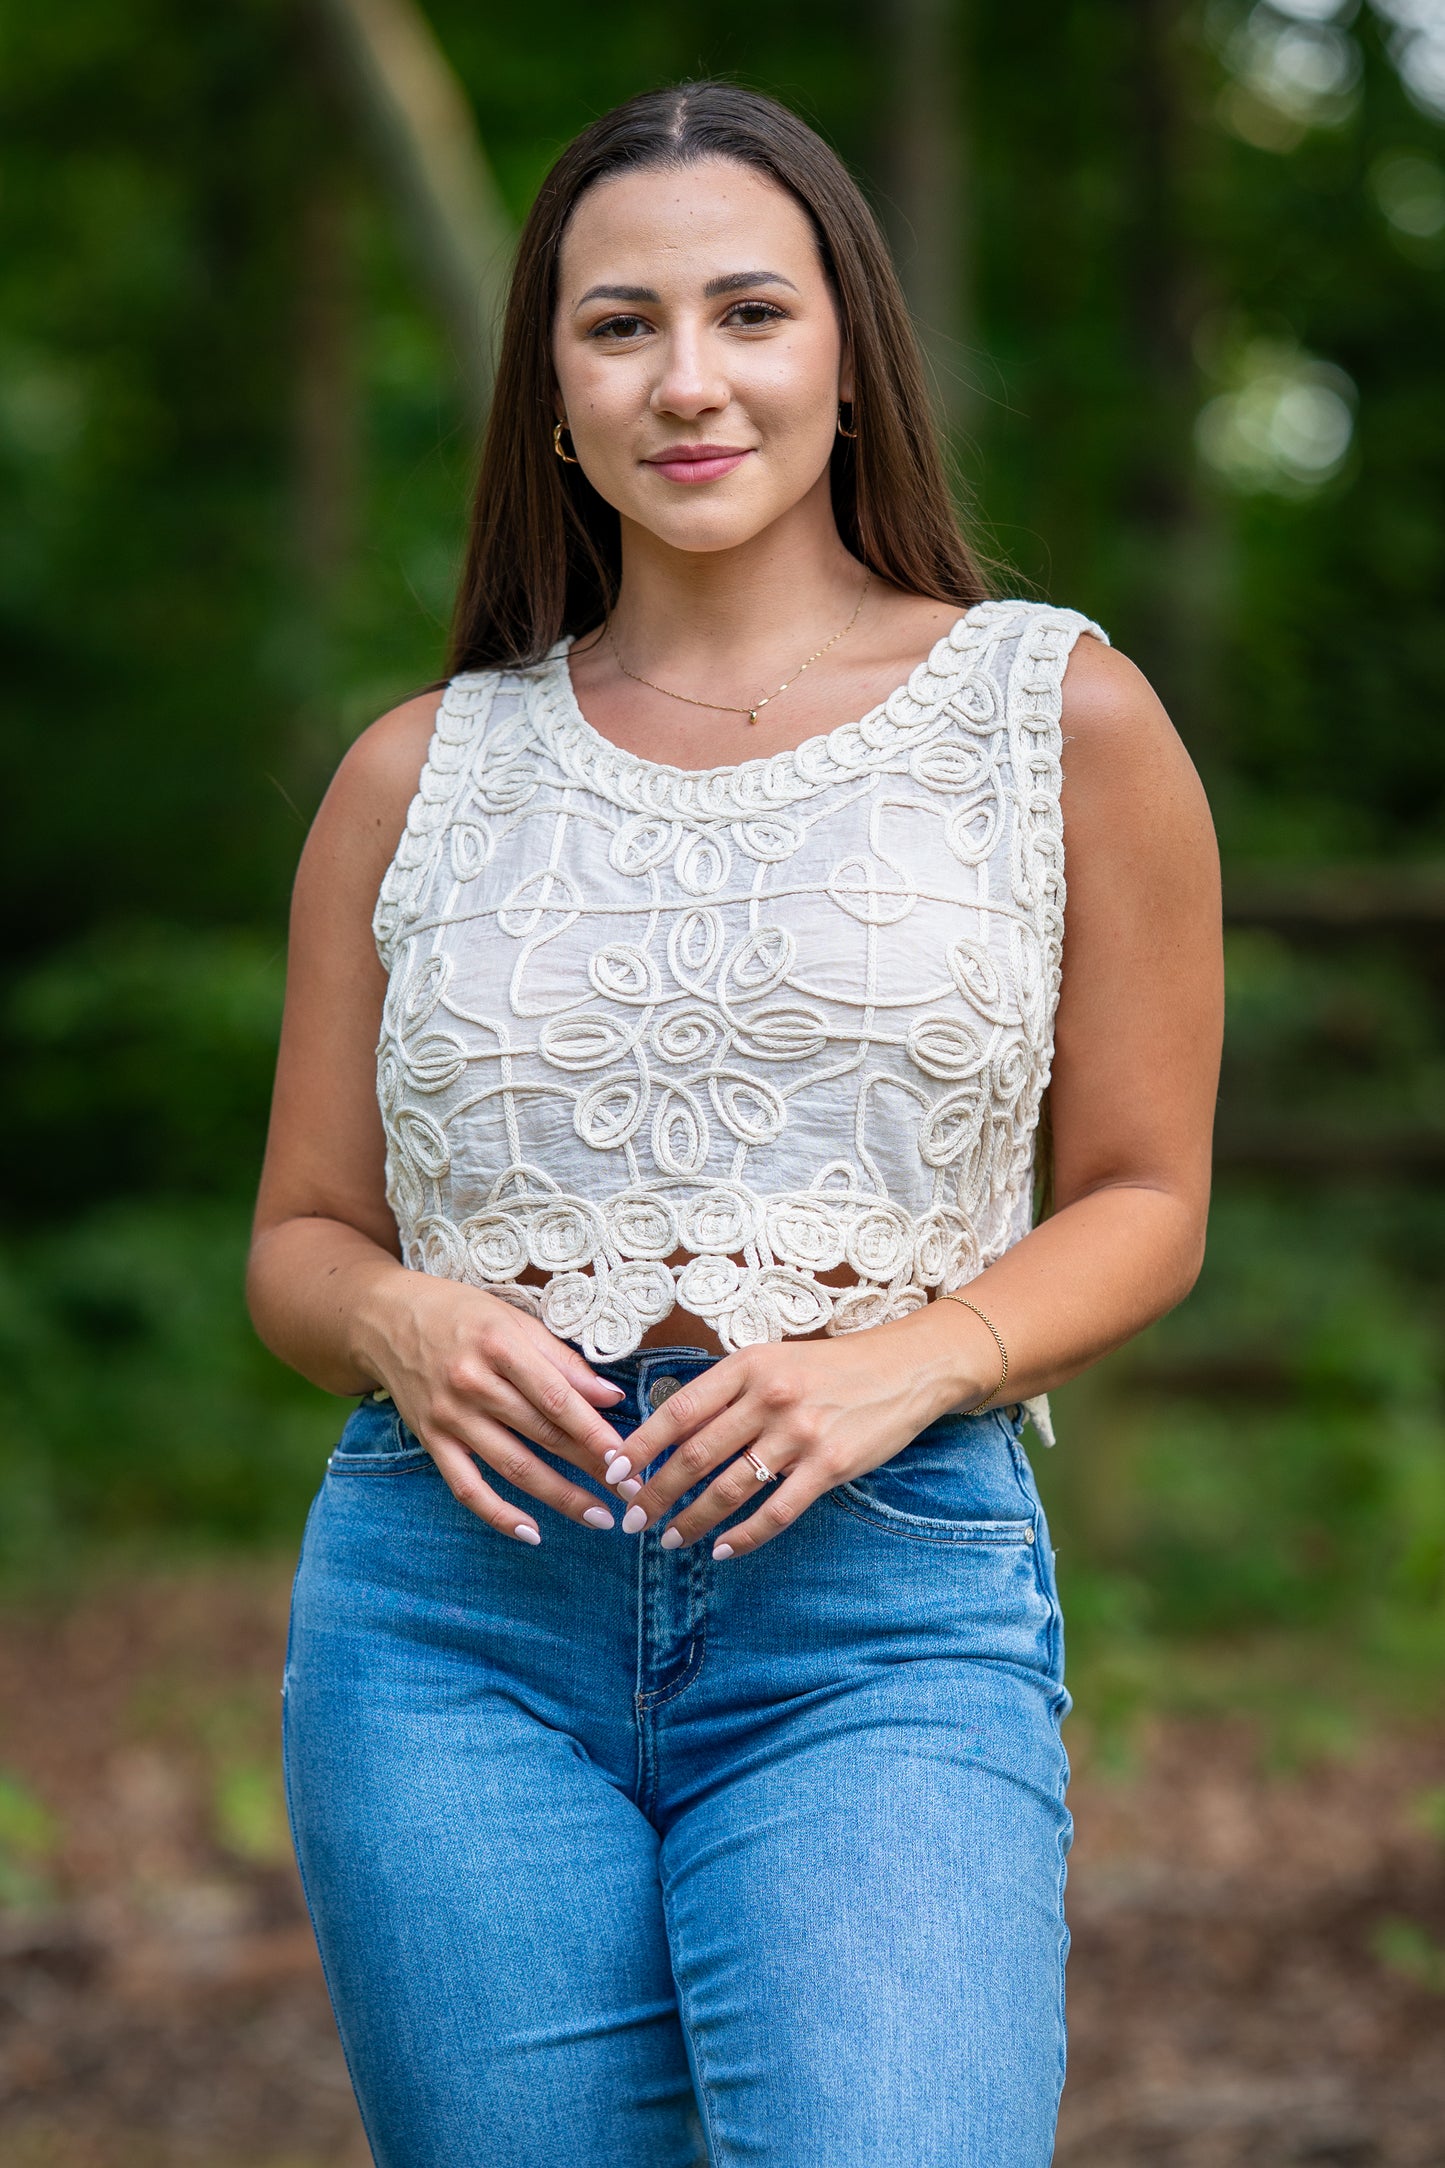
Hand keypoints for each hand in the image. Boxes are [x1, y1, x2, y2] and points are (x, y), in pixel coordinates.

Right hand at [354, 1270, 625, 1543]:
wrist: (384, 1319)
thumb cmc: (460, 1314)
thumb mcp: (514, 1321)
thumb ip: (563, 1361)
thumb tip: (611, 1397)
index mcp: (500, 1345)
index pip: (557, 1398)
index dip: (595, 1432)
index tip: (627, 1458)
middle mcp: (473, 1383)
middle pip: (542, 1434)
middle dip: (590, 1467)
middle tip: (628, 1492)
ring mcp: (449, 1416)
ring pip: (513, 1467)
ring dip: (560, 1497)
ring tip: (598, 1516)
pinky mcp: (431, 1440)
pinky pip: (467, 1488)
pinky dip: (498, 1515)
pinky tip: (532, 1532)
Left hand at [616, 1305, 994, 1557]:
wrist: (905, 1369)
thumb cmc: (831, 1367)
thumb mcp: (774, 1361)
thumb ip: (728, 1392)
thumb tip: (671, 1431)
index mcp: (749, 1366)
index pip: (679, 1410)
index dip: (640, 1445)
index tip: (612, 1471)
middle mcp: (770, 1398)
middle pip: (695, 1455)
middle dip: (655, 1492)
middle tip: (631, 1519)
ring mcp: (800, 1433)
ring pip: (729, 1488)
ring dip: (692, 1519)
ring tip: (669, 1539)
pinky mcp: (830, 1466)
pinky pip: (776, 1511)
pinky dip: (744, 1536)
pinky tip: (722, 1549)